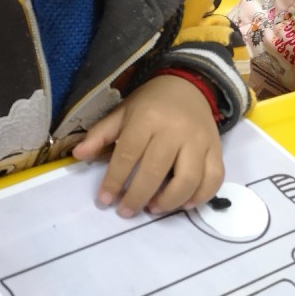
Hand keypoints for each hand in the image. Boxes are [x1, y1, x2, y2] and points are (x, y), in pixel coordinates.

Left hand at [72, 75, 223, 216]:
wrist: (189, 85)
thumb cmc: (151, 103)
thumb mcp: (123, 112)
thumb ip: (101, 134)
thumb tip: (78, 155)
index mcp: (147, 119)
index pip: (128, 154)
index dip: (114, 180)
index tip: (105, 200)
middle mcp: (175, 130)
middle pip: (156, 171)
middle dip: (137, 196)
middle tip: (126, 211)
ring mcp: (199, 141)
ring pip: (188, 180)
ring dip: (169, 201)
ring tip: (153, 208)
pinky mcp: (216, 149)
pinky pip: (214, 179)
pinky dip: (200, 197)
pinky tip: (183, 204)